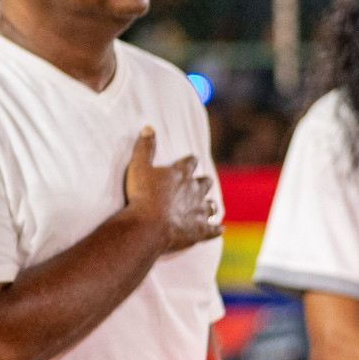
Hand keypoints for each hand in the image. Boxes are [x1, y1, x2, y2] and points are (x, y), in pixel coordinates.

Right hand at [122, 127, 221, 253]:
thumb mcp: (138, 167)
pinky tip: (220, 229)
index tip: (192, 160)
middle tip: (202, 183)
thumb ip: (145, 147)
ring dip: (209, 205)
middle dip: (203, 182)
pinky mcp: (200, 231)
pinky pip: (213, 230)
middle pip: (204, 183)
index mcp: (181, 174)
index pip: (190, 163)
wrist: (149, 226)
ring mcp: (199, 211)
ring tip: (208, 206)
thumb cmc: (142, 195)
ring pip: (210, 206)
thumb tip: (149, 128)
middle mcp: (195, 190)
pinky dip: (216, 229)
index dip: (191, 162)